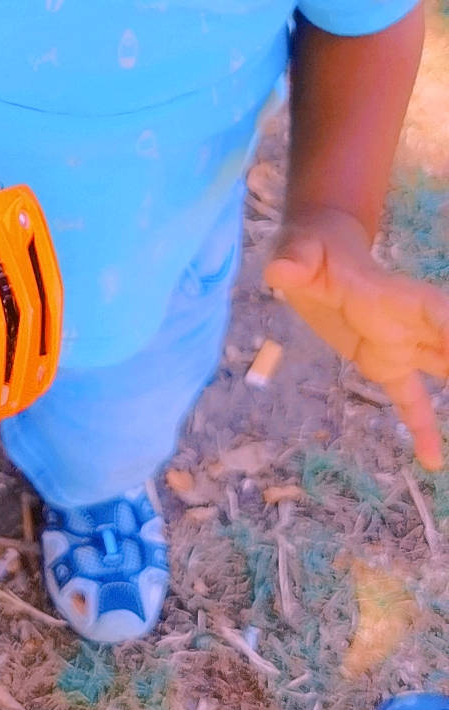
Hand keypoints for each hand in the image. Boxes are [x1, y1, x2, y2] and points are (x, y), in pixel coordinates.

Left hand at [265, 208, 448, 469]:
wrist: (316, 253)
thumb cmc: (310, 247)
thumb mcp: (297, 249)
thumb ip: (292, 261)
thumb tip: (278, 272)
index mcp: (397, 297)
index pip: (440, 314)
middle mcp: (412, 323)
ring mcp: (403, 345)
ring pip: (447, 373)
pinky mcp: (386, 365)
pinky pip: (413, 401)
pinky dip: (425, 428)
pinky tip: (432, 462)